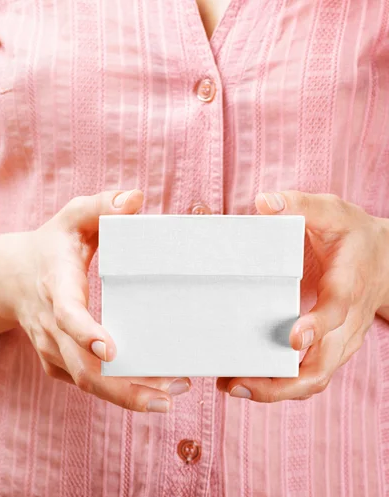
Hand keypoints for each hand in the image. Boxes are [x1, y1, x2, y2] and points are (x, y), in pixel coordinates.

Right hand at [11, 189, 191, 411]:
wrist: (11, 278)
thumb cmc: (51, 245)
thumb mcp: (72, 217)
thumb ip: (101, 205)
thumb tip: (136, 199)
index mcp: (56, 287)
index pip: (67, 315)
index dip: (85, 333)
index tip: (110, 348)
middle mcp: (51, 325)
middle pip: (82, 369)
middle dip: (124, 387)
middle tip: (171, 393)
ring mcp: (52, 348)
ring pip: (86, 383)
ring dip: (127, 395)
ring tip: (171, 396)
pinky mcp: (56, 362)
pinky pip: (86, 384)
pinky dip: (116, 392)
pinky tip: (150, 390)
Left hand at [217, 191, 388, 401]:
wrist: (383, 259)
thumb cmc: (352, 235)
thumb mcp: (331, 211)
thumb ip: (300, 205)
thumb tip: (264, 203)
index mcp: (348, 284)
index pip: (337, 311)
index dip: (317, 327)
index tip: (293, 337)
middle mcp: (346, 322)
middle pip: (321, 366)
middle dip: (282, 381)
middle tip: (239, 381)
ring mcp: (339, 341)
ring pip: (312, 379)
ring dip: (274, 389)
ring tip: (231, 384)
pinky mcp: (328, 349)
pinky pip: (306, 375)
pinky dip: (278, 384)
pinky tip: (244, 380)